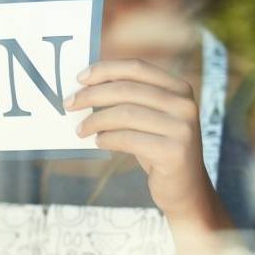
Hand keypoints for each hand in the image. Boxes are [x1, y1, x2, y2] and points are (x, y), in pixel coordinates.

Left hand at [67, 59, 213, 214]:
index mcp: (179, 88)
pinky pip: (128, 139)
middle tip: (69, 104)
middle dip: (91, 95)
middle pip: (126, 89)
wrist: (184, 187)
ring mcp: (182, 128)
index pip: (137, 67)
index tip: (79, 78)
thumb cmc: (157, 146)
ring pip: (125, 114)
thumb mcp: (149, 116)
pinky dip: (107, 139)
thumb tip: (86, 85)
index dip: (105, 70)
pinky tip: (99, 142)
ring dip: (95, 120)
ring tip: (81, 129)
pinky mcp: (174, 152)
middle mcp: (184, 104)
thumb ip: (129, 98)